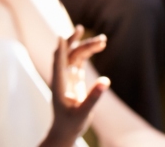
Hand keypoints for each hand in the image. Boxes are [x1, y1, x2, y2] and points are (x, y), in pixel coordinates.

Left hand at [41, 26, 109, 146]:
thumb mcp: (83, 112)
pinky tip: (99, 46)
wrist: (66, 129)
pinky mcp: (74, 78)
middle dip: (78, 43)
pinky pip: (80, 60)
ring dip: (87, 47)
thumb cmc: (71, 123)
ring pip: (75, 55)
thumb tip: (106, 80)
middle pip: (67, 55)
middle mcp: (62, 77)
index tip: (61, 36)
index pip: (57, 63)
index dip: (60, 50)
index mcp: (59, 84)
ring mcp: (68, 76)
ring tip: (104, 41)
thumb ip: (93, 97)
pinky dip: (88, 52)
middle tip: (94, 35)